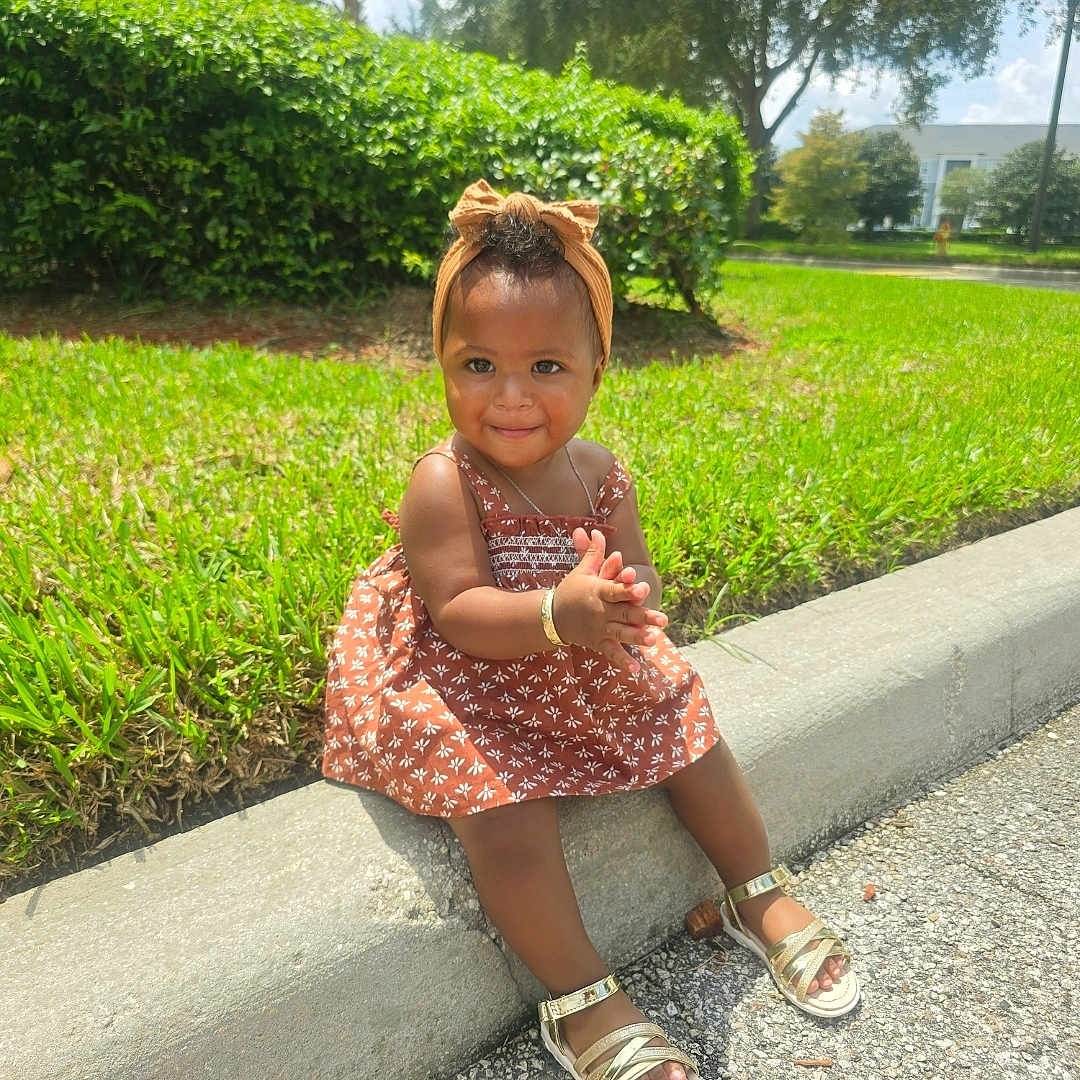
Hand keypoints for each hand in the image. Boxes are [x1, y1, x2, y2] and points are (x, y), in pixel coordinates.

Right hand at [554, 529, 666, 672]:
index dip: (629, 590)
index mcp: (597, 591)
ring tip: (654, 640)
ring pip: (621, 633)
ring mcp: (599, 629)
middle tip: (662, 620)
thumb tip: (597, 531)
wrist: (551, 617)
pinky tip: (636, 670)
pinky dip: (622, 661)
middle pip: (624, 613)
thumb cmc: (571, 591)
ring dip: (637, 638)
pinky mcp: (597, 642)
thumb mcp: (581, 572)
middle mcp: (600, 611)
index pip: (615, 590)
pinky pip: (611, 653)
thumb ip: (593, 553)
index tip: (644, 590)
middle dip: (643, 617)